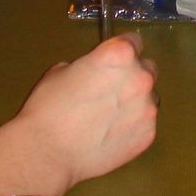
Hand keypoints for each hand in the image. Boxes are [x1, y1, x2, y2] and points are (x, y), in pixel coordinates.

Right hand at [14, 34, 158, 184]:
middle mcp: (140, 77)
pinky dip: (132, 127)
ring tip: (109, 119)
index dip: (121, 51)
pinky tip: (110, 137)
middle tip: (110, 91)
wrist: (47, 154)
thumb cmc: (48, 108)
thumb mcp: (61, 71)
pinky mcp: (148, 134)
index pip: (134, 41)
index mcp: (119, 54)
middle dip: (131, 76)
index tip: (113, 61)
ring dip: (134, 103)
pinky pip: (144, 124)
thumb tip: (94, 72)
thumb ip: (88, 66)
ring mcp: (147, 108)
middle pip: (147, 68)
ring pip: (148, 98)